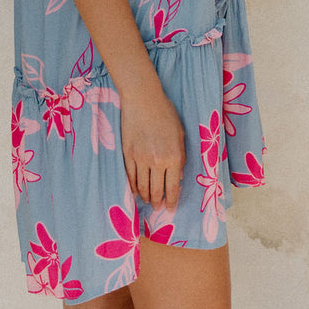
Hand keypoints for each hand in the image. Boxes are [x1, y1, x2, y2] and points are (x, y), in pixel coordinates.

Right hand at [119, 83, 185, 209]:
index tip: (170, 208)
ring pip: (142, 187)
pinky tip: (136, 191)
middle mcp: (157, 161)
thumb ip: (180, 156)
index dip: (171, 201)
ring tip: (148, 201)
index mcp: (174, 157)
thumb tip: (177, 176)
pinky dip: (133, 187)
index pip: (173, 187)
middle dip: (158, 202)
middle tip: (158, 207)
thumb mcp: (180, 134)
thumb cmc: (166, 113)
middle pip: (156, 190)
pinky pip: (130, 177)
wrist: (143, 99)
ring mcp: (140, 159)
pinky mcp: (127, 154)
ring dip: (146, 197)